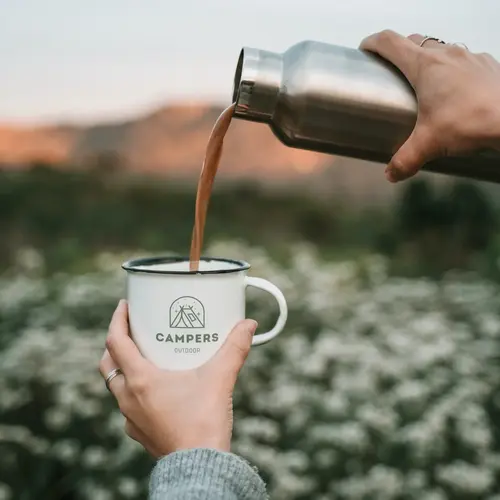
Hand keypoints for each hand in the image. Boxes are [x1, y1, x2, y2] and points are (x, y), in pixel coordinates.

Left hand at [99, 300, 256, 457]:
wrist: (199, 468)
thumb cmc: (203, 423)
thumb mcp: (220, 378)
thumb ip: (235, 348)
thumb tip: (248, 325)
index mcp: (141, 380)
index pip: (116, 342)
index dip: (117, 320)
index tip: (124, 306)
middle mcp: (129, 398)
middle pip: (108, 364)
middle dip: (115, 344)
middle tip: (131, 331)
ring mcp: (132, 417)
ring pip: (116, 386)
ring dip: (124, 368)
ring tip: (144, 358)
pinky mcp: (141, 432)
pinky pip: (129, 406)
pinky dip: (135, 392)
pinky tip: (155, 391)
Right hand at [360, 30, 499, 181]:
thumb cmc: (471, 121)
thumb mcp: (429, 144)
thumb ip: (405, 160)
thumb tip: (392, 173)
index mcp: (424, 66)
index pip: (390, 42)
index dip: (373, 43)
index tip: (366, 49)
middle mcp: (446, 54)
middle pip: (414, 42)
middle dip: (398, 53)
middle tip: (391, 71)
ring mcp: (469, 57)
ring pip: (440, 48)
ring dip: (427, 60)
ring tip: (424, 84)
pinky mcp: (486, 65)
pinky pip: (463, 60)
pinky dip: (452, 70)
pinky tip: (455, 90)